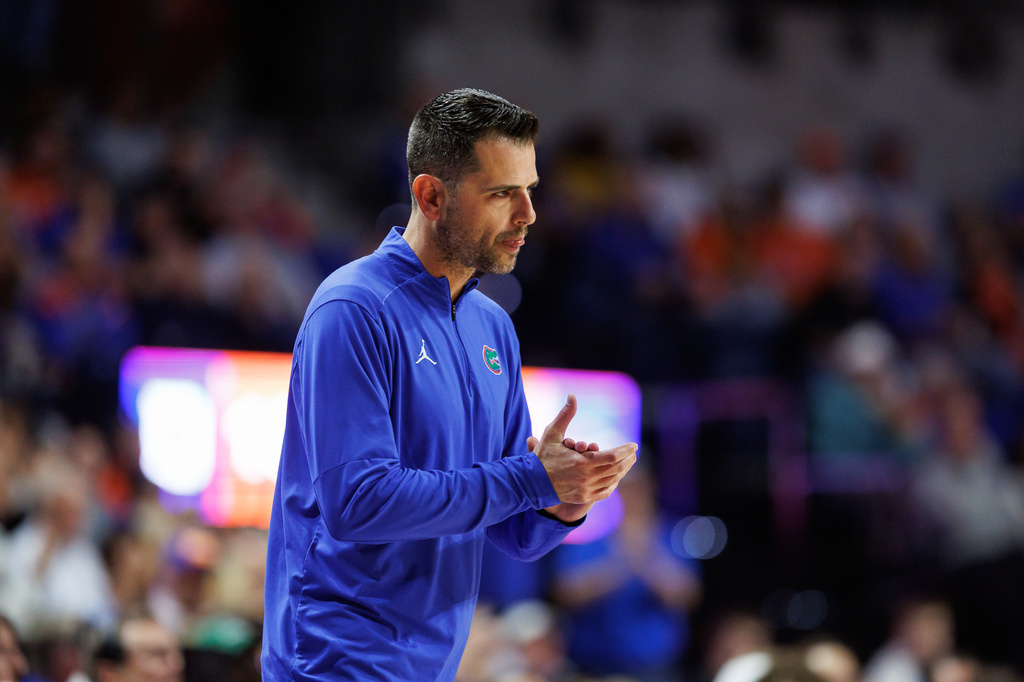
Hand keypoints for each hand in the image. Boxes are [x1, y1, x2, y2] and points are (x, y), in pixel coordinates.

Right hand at [530, 394, 636, 521]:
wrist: (531, 482)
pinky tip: (616, 477)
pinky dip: (613, 484)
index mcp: (583, 462)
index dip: (626, 450)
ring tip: (628, 463)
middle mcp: (587, 478)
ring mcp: (586, 489)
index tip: (634, 445)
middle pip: (616, 468)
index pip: (613, 456)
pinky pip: (605, 491)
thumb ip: (565, 415)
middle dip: (628, 460)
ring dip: (622, 471)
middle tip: (633, 453)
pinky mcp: (583, 497)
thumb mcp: (552, 433)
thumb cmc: (542, 456)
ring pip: (612, 480)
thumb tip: (572, 396)